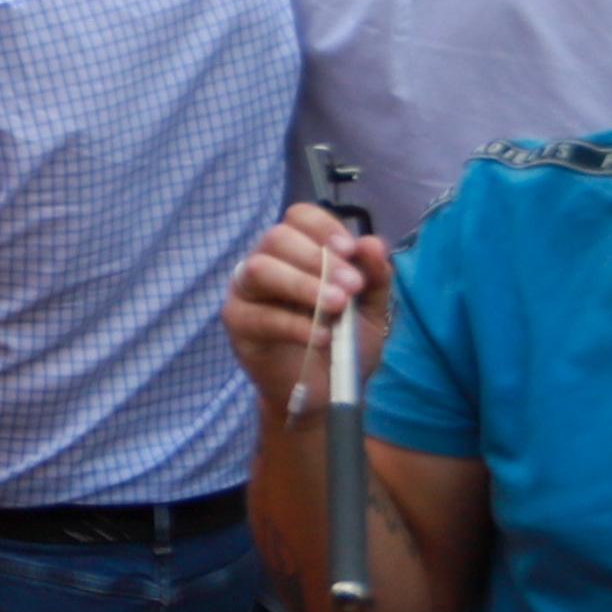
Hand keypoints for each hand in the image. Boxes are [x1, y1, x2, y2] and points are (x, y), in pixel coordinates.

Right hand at [221, 201, 394, 401]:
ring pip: (261, 268)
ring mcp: (246, 292)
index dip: (323, 228)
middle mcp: (265, 262)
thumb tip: (372, 243)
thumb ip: (374, 277)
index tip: (350, 250)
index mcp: (296, 251)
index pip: (299, 217)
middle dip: (318, 259)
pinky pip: (260, 315)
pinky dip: (295, 324)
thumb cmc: (344, 344)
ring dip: (302, 284)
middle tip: (352, 288)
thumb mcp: (371, 310)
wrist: (327, 394)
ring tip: (336, 306)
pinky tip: (322, 337)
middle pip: (277, 237)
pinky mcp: (238, 324)